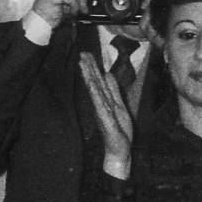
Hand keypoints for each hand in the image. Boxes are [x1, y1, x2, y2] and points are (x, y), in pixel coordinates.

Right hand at [79, 50, 132, 177]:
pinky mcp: (105, 119)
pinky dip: (96, 94)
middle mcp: (100, 104)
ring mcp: (102, 111)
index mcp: (104, 100)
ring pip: (95, 90)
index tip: (86, 54)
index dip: (92, 67)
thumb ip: (113, 90)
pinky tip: (92, 85)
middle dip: (88, 67)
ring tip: (83, 64)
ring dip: (89, 77)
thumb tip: (107, 74)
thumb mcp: (119, 105)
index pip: (97, 80)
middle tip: (82, 53)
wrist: (119, 149)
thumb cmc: (118, 129)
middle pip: (94, 82)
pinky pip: (100, 104)